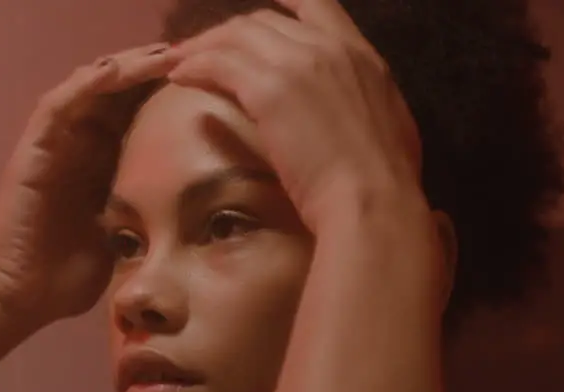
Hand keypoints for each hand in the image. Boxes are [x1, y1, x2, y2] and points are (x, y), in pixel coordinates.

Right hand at [0, 43, 177, 328]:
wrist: (23, 298)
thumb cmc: (68, 277)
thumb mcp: (125, 239)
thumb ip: (150, 219)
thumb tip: (201, 222)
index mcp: (104, 162)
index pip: (138, 111)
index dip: (169, 90)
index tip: (211, 78)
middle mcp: (79, 145)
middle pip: (118, 90)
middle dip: (153, 68)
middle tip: (192, 51)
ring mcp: (55, 145)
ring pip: (90, 87)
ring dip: (124, 68)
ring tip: (160, 55)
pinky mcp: (33, 151)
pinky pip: (57, 106)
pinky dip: (83, 85)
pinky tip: (113, 72)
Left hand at [166, 0, 425, 236]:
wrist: (372, 199)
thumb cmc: (383, 181)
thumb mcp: (385, 123)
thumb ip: (358, 102)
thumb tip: (345, 112)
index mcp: (360, 54)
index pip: (315, 4)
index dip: (281, 1)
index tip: (263, 6)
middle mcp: (327, 46)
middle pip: (263, 21)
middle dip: (228, 34)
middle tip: (203, 53)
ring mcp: (296, 63)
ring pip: (235, 36)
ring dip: (202, 47)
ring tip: (180, 63)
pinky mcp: (266, 89)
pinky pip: (217, 64)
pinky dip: (193, 66)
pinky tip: (178, 78)